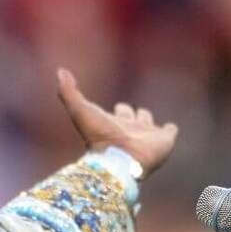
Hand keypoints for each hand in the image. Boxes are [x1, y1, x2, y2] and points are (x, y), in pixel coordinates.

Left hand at [56, 67, 177, 178]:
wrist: (119, 160)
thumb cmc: (99, 136)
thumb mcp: (80, 110)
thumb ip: (69, 92)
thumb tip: (60, 71)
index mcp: (114, 123)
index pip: (120, 111)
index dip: (120, 109)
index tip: (118, 107)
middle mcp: (131, 128)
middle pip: (133, 116)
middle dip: (132, 114)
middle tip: (131, 115)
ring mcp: (147, 135)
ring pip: (148, 122)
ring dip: (147, 120)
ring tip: (147, 122)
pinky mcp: (164, 140)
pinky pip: (170, 132)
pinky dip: (170, 130)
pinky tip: (169, 130)